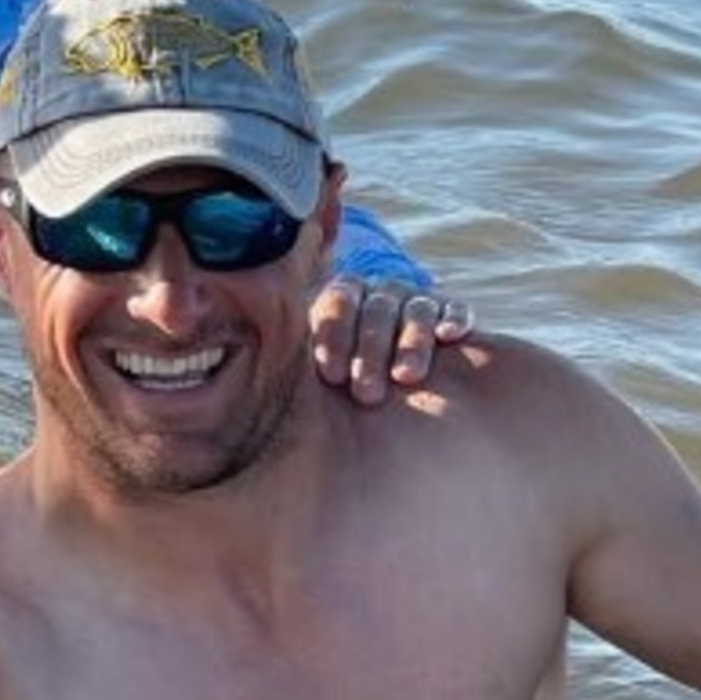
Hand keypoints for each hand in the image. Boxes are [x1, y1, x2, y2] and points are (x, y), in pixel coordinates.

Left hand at [309, 276, 480, 405]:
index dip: (333, 337)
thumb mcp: (319, 383)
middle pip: (376, 307)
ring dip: (410, 342)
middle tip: (366, 393)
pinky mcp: (449, 312)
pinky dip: (453, 317)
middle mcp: (377, 295)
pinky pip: (453, 308)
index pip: (336, 303)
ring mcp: (414, 300)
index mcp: (340, 301)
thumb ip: (292, 364)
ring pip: (415, 309)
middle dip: (370, 348)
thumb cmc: (343, 397)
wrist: (401, 404)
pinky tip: (450, 335)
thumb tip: (247, 368)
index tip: (330, 376)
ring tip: (406, 378)